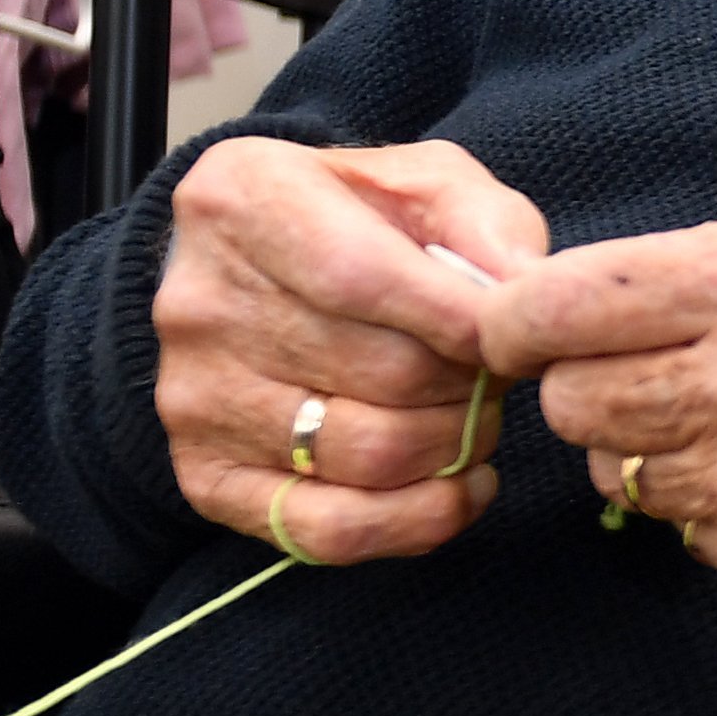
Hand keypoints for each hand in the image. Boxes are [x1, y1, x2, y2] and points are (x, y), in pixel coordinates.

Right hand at [154, 138, 551, 562]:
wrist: (261, 271)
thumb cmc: (360, 221)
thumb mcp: (426, 184)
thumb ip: (484, 223)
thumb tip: (522, 292)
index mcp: (240, 201)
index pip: (362, 277)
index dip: (460, 320)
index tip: (516, 337)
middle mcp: (199, 302)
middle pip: (384, 374)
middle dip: (472, 383)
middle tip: (497, 372)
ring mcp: (194, 397)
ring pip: (371, 455)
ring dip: (457, 446)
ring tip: (474, 413)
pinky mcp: (206, 476)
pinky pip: (329, 530)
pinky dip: (421, 520)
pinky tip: (459, 484)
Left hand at [475, 200, 716, 606]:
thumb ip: (694, 263)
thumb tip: (569, 305)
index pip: (554, 312)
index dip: (518, 320)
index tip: (521, 328)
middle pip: (572, 404)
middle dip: (593, 381)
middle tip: (653, 369)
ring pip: (620, 477)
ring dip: (655, 448)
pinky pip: (687, 535)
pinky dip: (716, 506)